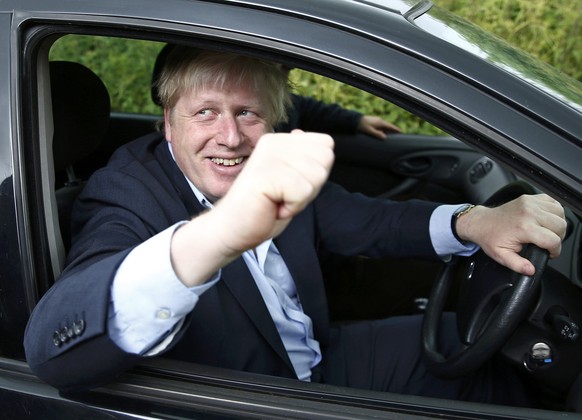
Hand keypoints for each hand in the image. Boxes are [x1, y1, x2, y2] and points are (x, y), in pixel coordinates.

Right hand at [215, 130, 333, 251]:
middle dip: (311, 186)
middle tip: (285, 195)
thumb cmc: (263, 208)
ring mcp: (269, 155)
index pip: (326, 145)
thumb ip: (308, 161)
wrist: (233, 228)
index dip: (317, 173)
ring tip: (277, 200)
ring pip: (316, 176)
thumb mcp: (295, 180)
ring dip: (301, 198)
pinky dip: (292, 207)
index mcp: (281, 140)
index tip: (292, 185)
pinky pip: (303, 192)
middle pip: (325, 160)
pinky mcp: (266, 173)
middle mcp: (275, 141)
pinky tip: (273, 206)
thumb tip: (320, 140)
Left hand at [357, 115, 399, 138]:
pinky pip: (381, 125)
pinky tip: (383, 131)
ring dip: (388, 129)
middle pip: (388, 125)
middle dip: (393, 129)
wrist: (354, 120)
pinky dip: (384, 128)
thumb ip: (377, 134)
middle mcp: (379, 120)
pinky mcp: (373, 121)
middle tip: (398, 133)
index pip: (390, 126)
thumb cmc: (361, 126)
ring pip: (384, 125)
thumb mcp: (369, 131)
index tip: (401, 132)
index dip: (396, 129)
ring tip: (392, 133)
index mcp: (380, 122)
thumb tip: (385, 137)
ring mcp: (376, 120)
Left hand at [455, 194, 566, 275]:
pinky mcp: (529, 198)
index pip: (553, 240)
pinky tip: (547, 219)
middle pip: (560, 226)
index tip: (549, 253)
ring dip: (558, 224)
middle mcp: (529, 213)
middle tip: (548, 243)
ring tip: (548, 232)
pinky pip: (552, 201)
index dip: (555, 251)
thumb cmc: (490, 237)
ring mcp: (530, 203)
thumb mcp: (501, 255)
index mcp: (524, 228)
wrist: (481, 222)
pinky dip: (555, 211)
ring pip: (560, 213)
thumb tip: (531, 270)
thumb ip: (517, 264)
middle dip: (558, 238)